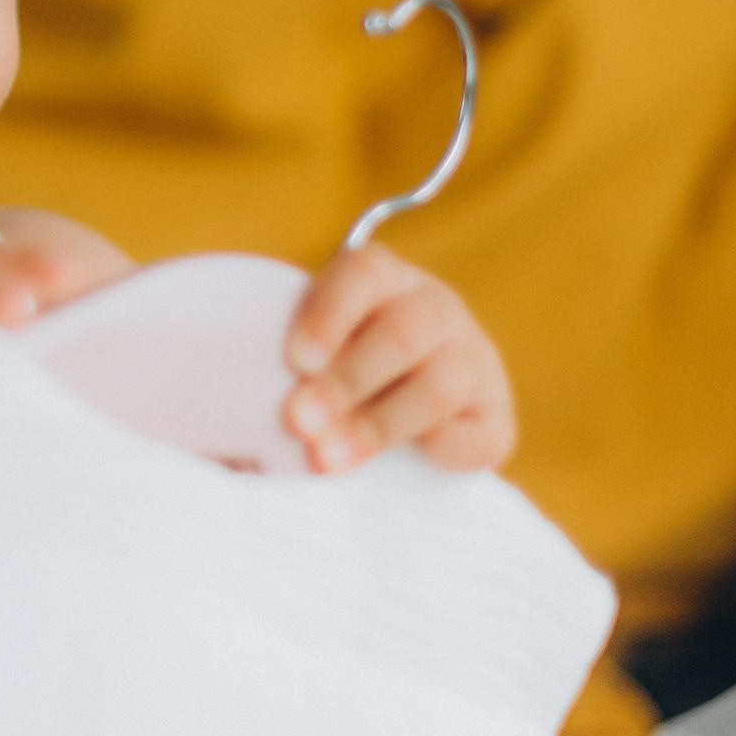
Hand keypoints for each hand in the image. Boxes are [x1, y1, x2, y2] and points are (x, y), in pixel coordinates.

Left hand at [281, 244, 515, 475]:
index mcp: (386, 279)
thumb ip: (288, 364)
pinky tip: (405, 463)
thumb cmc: (334, 372)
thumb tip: (240, 406)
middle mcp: (436, 309)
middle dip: (347, 380)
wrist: (410, 411)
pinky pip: (478, 435)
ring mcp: (475, 362)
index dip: (331, 313)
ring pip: (439, 385)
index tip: (296, 360)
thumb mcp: (313, 350)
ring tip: (329, 459)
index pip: (365, 272)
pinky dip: (441, 451)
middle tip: (300, 421)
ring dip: (379, 424)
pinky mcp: (495, 419)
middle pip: (404, 331)